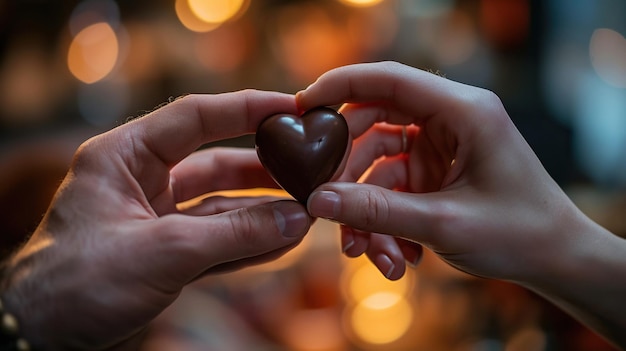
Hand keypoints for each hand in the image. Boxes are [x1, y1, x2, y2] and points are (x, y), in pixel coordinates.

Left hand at [0, 91, 311, 349]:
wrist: (43, 337)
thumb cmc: (77, 284)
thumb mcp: (162, 252)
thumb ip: (234, 235)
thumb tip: (297, 219)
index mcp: (124, 157)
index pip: (195, 118)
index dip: (246, 109)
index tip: (291, 109)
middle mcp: (141, 181)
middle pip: (215, 163)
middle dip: (263, 169)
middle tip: (307, 168)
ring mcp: (156, 219)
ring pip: (220, 206)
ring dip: (262, 211)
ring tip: (305, 211)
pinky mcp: (166, 253)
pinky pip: (216, 242)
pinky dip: (248, 243)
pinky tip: (283, 241)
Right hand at [297, 62, 625, 347]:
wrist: (557, 261)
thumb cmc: (519, 234)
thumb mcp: (443, 224)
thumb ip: (377, 211)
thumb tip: (318, 200)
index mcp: (463, 111)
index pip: (389, 79)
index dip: (340, 85)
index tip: (302, 106)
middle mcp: (450, 121)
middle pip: (374, 123)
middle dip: (347, 169)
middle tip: (325, 202)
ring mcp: (441, 148)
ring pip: (379, 165)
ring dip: (366, 210)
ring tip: (365, 253)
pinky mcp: (436, 174)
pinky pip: (393, 190)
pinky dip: (385, 222)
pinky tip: (395, 257)